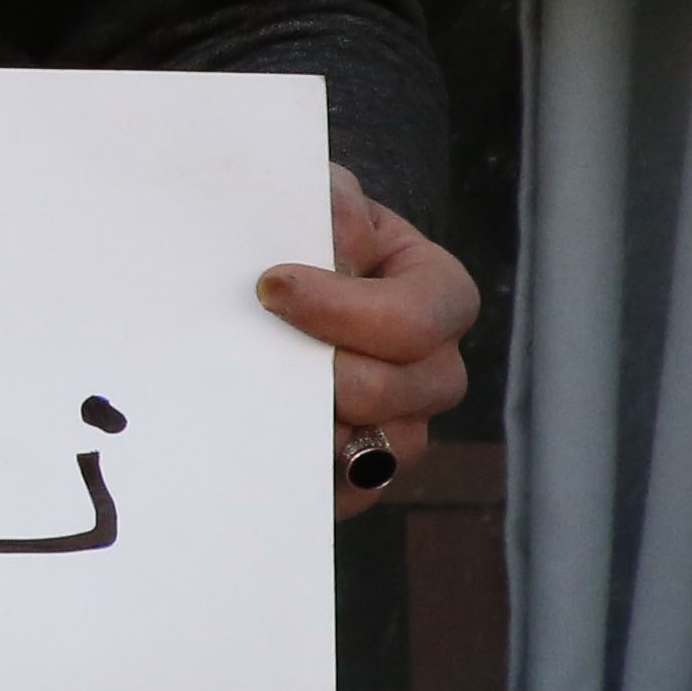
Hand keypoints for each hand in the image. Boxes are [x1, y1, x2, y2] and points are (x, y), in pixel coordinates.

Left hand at [258, 162, 477, 511]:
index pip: (418, 315)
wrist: (257, 284)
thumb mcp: (313, 199)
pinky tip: (268, 452)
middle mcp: (433, 363)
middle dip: (332, 374)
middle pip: (409, 390)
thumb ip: (328, 204)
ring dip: (323, 429)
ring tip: (261, 402)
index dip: (345, 309)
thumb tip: (339, 240)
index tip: (270, 287)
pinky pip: (354, 491)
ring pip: (388, 449)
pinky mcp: (362, 466)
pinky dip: (316, 479)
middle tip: (262, 355)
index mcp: (435, 290)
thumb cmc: (297, 234)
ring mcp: (404, 421)